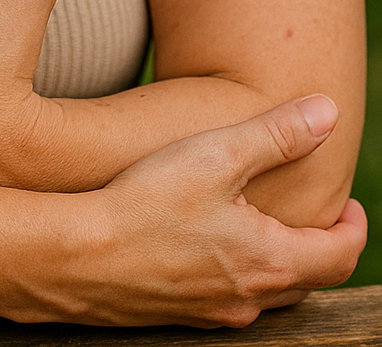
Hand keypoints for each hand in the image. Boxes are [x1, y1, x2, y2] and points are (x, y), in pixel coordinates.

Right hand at [45, 95, 367, 328]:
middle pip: (307, 281)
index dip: (353, 227)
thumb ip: (277, 134)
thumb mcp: (216, 154)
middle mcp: (248, 298)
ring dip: (276, 261)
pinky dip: (235, 271)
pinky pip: (224, 297)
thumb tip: (328, 113)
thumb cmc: (147, 200)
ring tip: (261, 223)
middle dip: (317, 246)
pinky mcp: (176, 315)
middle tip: (312, 213)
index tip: (349, 204)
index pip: (339, 256)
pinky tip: (206, 242)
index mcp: (270, 262)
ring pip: (265, 293)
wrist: (77, 256)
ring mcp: (211, 313)